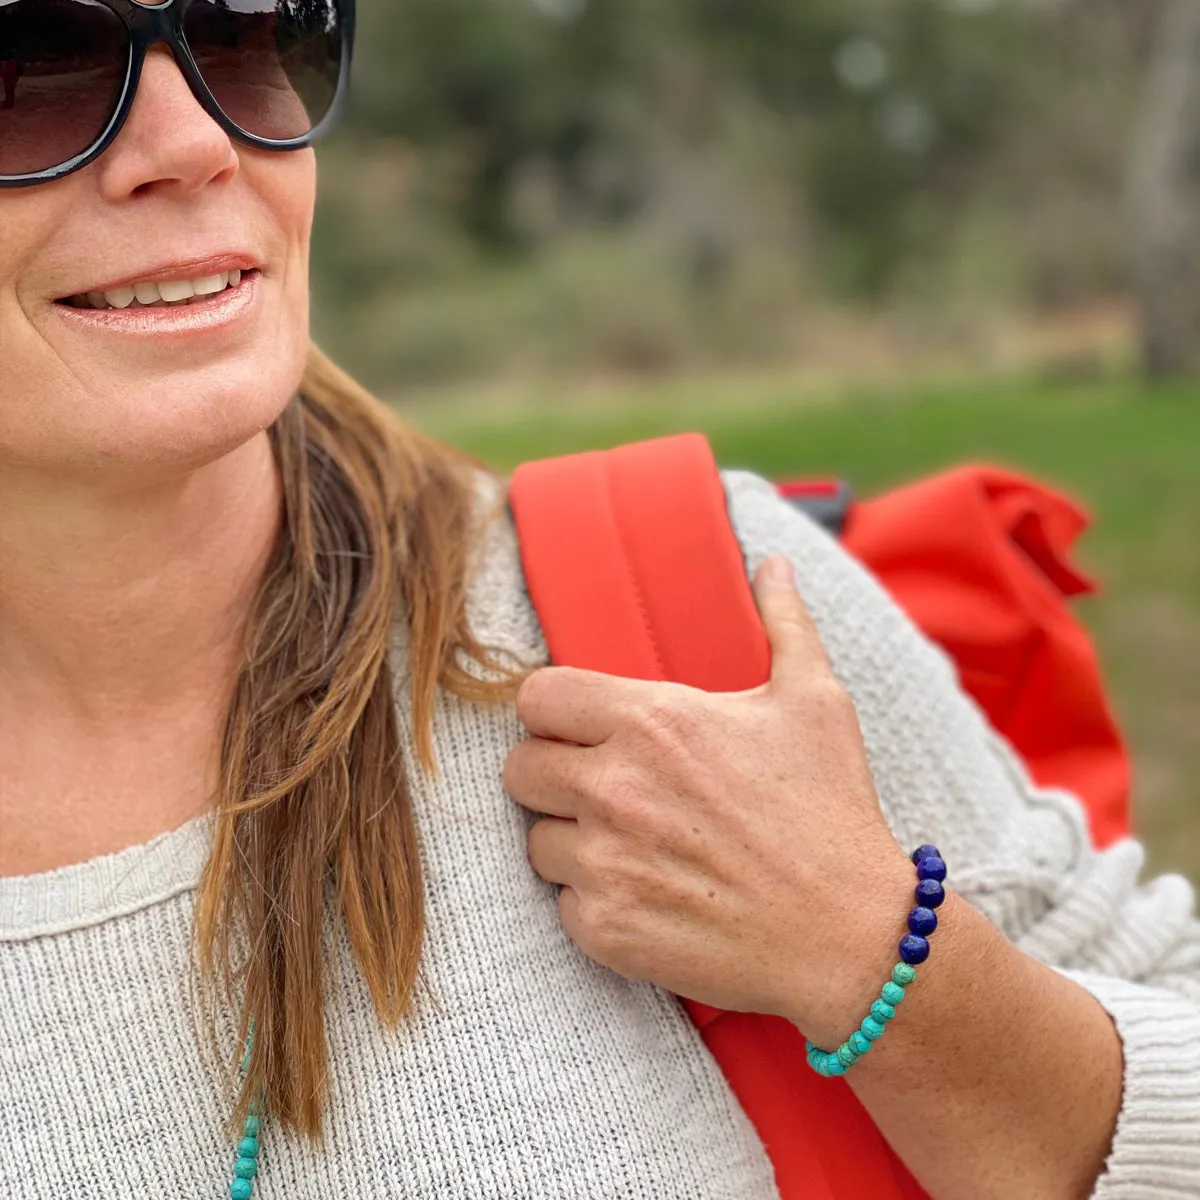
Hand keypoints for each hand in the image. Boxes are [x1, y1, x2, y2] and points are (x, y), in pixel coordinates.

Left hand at [503, 555, 915, 1043]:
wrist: (851, 935)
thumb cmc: (832, 811)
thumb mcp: (815, 702)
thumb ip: (782, 623)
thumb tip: (772, 564)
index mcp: (651, 721)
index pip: (536, 698)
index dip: (554, 710)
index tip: (581, 726)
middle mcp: (615, 788)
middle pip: (519, 767)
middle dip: (553, 772)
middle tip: (602, 785)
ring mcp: (606, 862)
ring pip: (536, 839)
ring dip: (573, 839)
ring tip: (633, 843)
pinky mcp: (607, 928)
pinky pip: (563, 902)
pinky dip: (595, 899)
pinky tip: (648, 891)